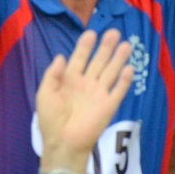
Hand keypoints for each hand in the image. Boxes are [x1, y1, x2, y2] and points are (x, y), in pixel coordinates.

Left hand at [36, 29, 133, 172]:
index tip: (91, 32)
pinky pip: (118, 91)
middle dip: (106, 47)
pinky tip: (129, 68)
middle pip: (98, 61)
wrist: (63, 141)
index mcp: (69, 79)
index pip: (79, 58)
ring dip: (118, 59)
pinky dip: (124, 80)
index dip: (85, 46)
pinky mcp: (108, 106)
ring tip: (127, 44)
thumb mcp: (45, 92)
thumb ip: (53, 74)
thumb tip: (61, 55)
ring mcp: (98, 94)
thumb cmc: (50, 117)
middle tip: (115, 32)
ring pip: (110, 72)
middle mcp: (86, 83)